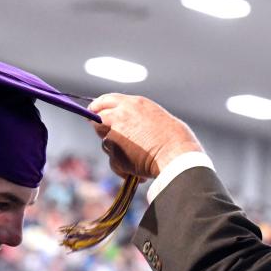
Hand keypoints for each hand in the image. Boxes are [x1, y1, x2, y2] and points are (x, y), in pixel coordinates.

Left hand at [89, 94, 203, 178]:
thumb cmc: (174, 139)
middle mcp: (121, 113)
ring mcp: (115, 131)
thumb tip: (123, 127)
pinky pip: (112, 161)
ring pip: (105, 143)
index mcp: (134, 103)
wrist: (176, 153)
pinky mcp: (113, 149)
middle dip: (102, 131)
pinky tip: (136, 170)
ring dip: (117, 153)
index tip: (93, 114)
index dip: (97, 108)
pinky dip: (122, 168)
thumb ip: (136, 119)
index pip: (106, 100)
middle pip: (97, 119)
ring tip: (137, 160)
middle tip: (113, 141)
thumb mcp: (154, 119)